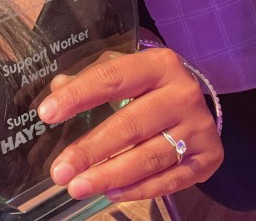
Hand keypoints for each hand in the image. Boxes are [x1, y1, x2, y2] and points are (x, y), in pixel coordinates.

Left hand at [36, 46, 222, 201]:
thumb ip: (92, 78)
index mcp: (159, 64)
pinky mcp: (208, 157)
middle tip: (60, 171)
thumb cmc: (151, 85)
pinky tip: (110, 192)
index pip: (112, 78)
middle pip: (130, 125)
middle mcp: (183, 93)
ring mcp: (198, 126)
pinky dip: (138, 189)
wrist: (198, 103)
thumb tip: (57, 88)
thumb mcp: (124, 72)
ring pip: (149, 157)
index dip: (79, 96)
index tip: (47, 114)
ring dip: (109, 175)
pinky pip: (169, 180)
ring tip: (78, 187)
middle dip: (90, 150)